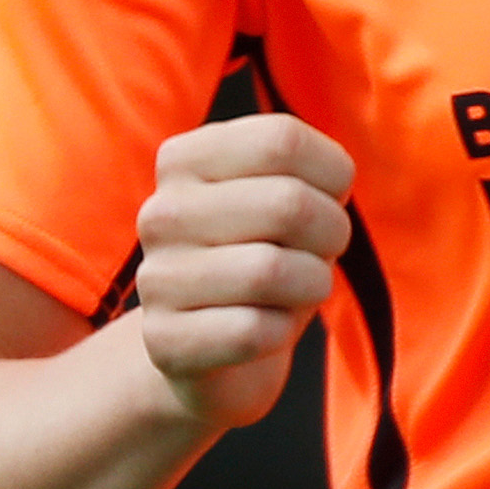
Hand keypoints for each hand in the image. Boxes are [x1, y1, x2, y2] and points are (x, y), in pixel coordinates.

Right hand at [128, 115, 354, 429]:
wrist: (215, 348)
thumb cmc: (267, 254)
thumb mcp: (289, 196)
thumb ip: (307, 171)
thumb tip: (334, 178)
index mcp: (184, 159)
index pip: (282, 140)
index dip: (332, 174)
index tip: (325, 198)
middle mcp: (160, 214)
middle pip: (288, 203)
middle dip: (331, 233)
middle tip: (319, 252)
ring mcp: (155, 279)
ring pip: (272, 270)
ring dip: (311, 284)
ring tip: (295, 289)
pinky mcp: (165, 341)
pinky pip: (255, 331)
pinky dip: (282, 332)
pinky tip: (263, 329)